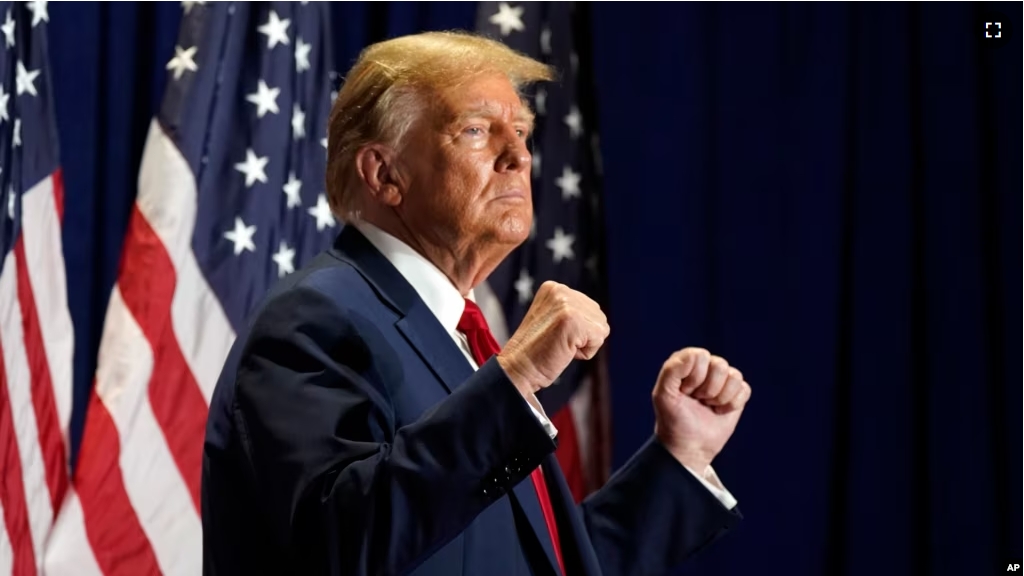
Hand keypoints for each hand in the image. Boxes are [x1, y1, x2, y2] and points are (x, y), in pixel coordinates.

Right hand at [497, 281, 609, 395]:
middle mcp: (560, 291)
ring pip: (601, 328)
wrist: (518, 369)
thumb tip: (598, 315)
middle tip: (557, 342)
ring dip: (585, 344)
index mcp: (554, 288)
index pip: (590, 308)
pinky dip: (586, 352)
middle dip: (584, 335)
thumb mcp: (552, 319)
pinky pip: (599, 339)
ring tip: (560, 346)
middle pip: (598, 316)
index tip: (554, 334)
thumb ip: (572, 310)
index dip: (578, 329)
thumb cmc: (536, 351)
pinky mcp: (573, 320)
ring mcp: (566, 304)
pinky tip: (564, 351)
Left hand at [652, 348, 750, 471]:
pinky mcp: (737, 393)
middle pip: (720, 366)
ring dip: (720, 398)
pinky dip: (732, 405)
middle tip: (697, 400)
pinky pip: (744, 389)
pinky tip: (719, 411)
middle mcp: (705, 366)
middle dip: (708, 390)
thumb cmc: (673, 419)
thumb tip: (694, 355)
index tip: (684, 392)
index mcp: (686, 362)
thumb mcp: (663, 395)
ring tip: (708, 405)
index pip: (700, 356)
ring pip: (734, 377)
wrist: (688, 445)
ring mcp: (722, 379)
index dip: (694, 378)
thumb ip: (671, 370)